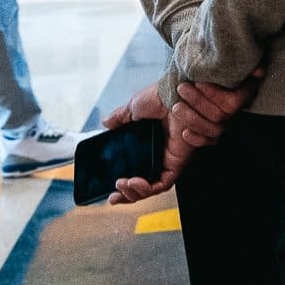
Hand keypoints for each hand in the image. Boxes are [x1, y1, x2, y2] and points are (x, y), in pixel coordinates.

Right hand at [101, 83, 174, 204]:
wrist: (175, 90)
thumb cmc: (160, 96)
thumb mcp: (135, 107)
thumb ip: (121, 118)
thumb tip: (106, 123)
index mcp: (149, 144)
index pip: (136, 172)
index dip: (124, 185)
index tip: (110, 189)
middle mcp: (160, 155)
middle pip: (144, 186)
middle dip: (128, 194)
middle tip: (115, 193)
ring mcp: (169, 159)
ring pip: (153, 188)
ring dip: (136, 192)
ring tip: (123, 185)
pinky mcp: (178, 161)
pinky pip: (165, 183)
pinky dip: (149, 187)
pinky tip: (135, 181)